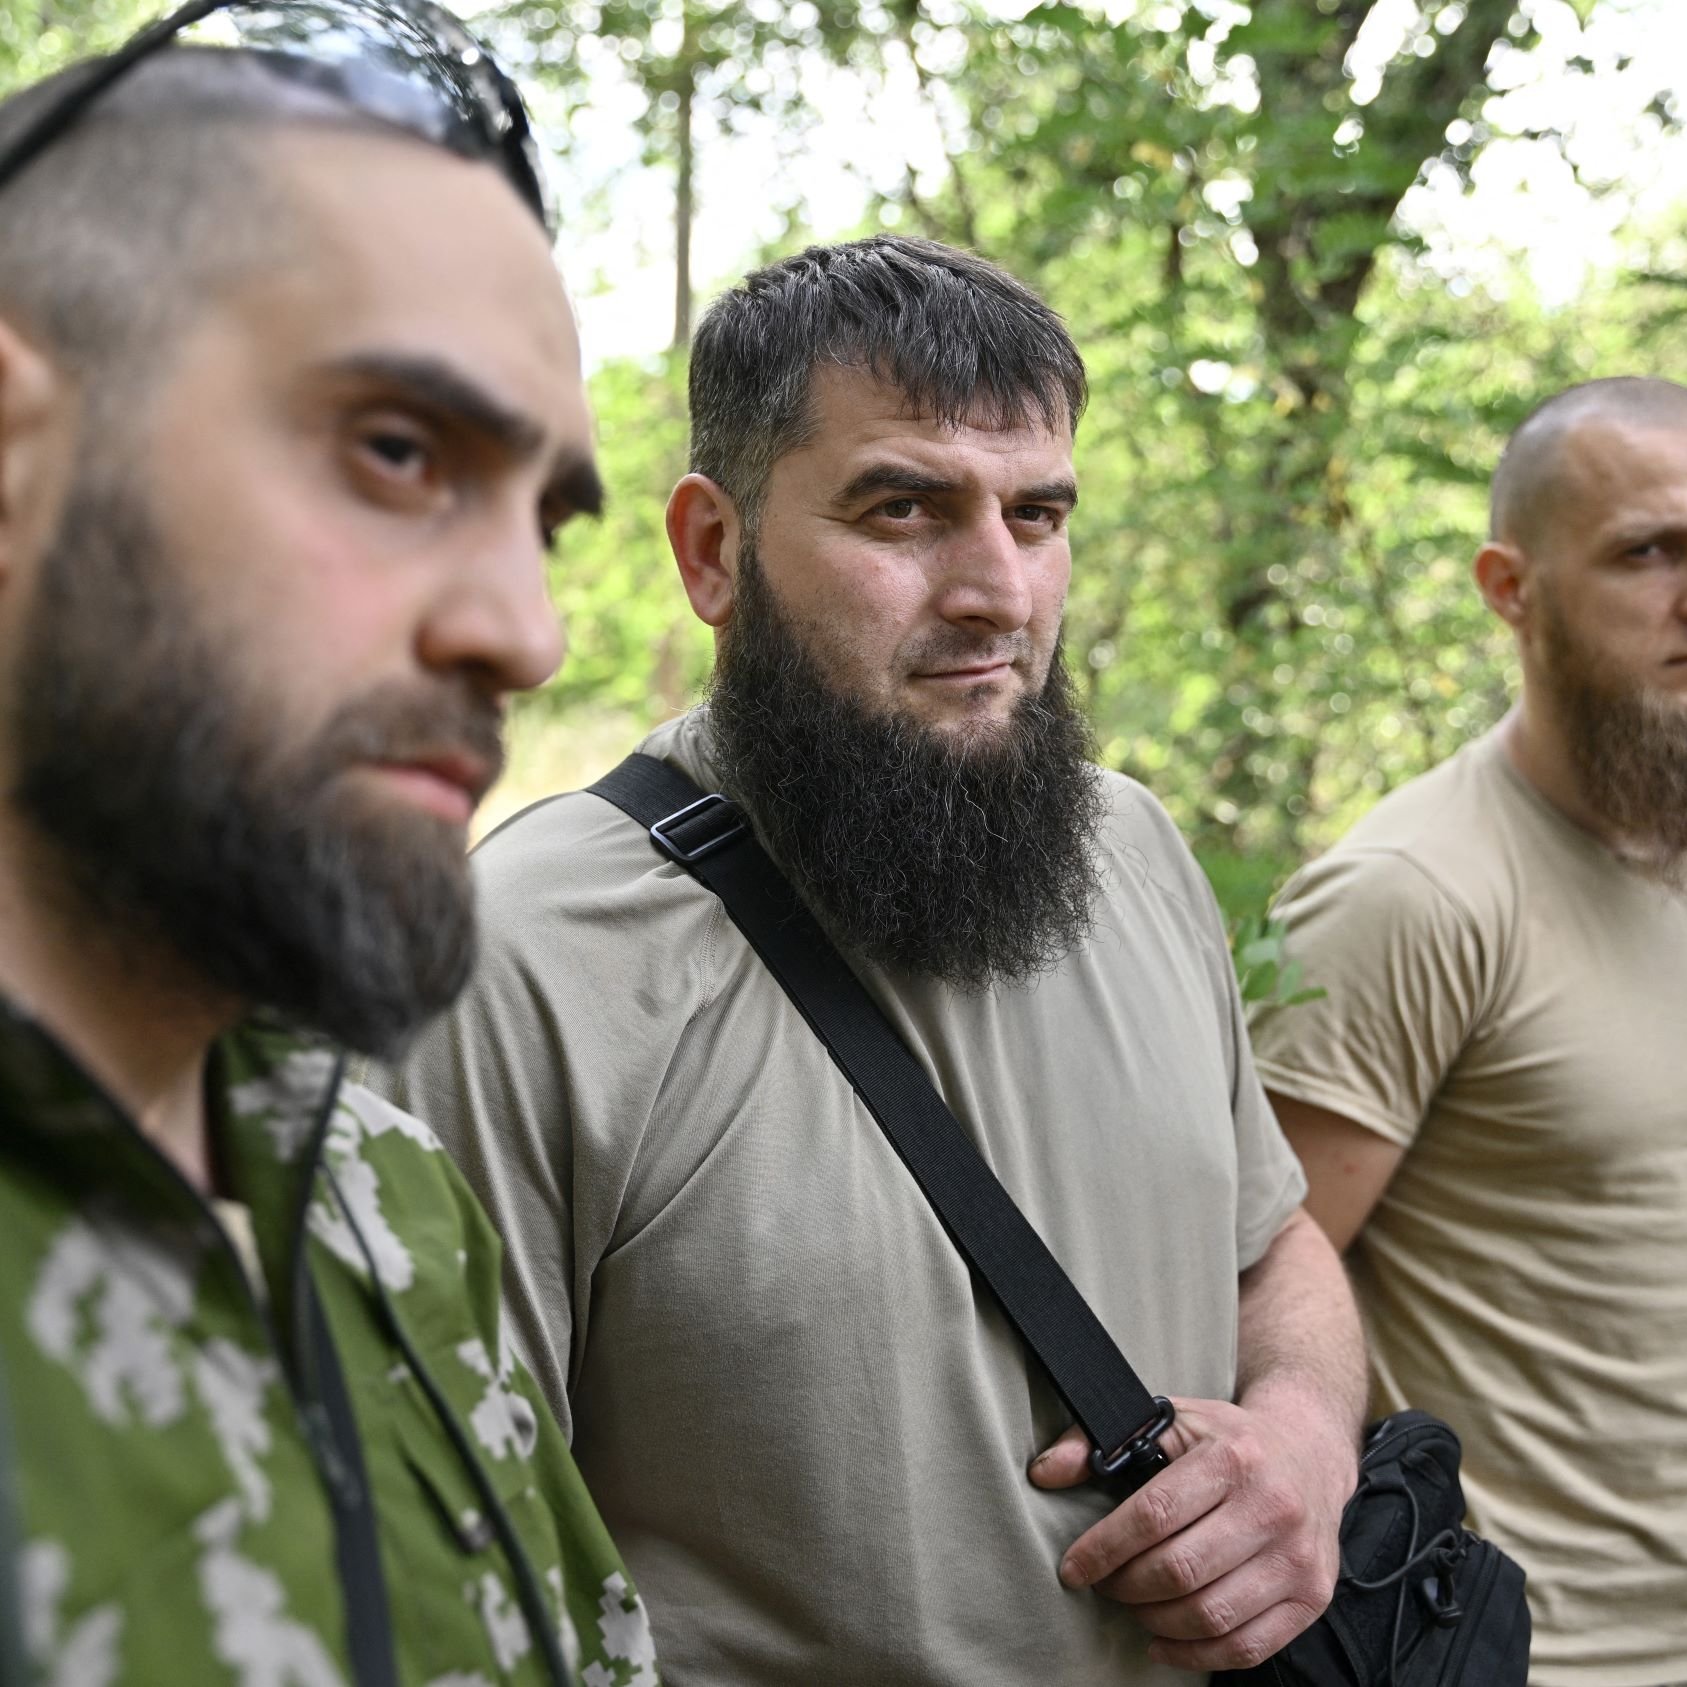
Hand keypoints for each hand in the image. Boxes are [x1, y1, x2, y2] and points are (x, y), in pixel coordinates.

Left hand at [1028, 1392, 1356, 1671]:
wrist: (1308, 1451)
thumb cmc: (1226, 1440)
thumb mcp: (1169, 1419)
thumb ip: (1101, 1439)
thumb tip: (1044, 1472)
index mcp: (1233, 1456)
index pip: (1154, 1514)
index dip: (1104, 1548)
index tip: (1074, 1569)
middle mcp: (1272, 1506)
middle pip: (1180, 1570)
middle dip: (1126, 1587)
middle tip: (1105, 1585)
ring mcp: (1297, 1556)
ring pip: (1211, 1615)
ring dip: (1155, 1622)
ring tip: (1134, 1606)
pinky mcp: (1313, 1597)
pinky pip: (1246, 1647)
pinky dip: (1196, 1655)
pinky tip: (1164, 1640)